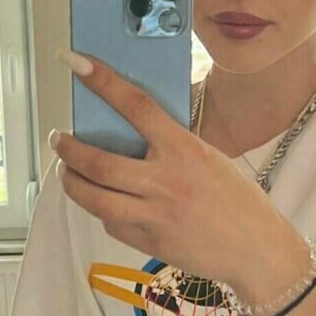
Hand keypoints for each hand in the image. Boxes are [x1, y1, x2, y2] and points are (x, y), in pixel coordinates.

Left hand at [51, 49, 295, 291]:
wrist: (257, 251)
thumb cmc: (240, 203)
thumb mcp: (210, 160)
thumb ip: (173, 148)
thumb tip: (132, 135)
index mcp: (184, 151)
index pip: (135, 107)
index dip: (103, 82)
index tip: (77, 63)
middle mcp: (165, 182)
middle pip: (98, 162)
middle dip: (68, 149)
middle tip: (59, 139)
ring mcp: (154, 216)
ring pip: (93, 198)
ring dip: (71, 182)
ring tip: (65, 172)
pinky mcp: (149, 243)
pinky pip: (112, 223)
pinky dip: (102, 211)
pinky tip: (103, 204)